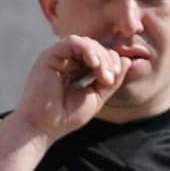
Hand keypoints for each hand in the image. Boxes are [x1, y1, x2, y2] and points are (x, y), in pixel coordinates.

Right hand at [12, 37, 127, 141]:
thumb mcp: (96, 97)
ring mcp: (58, 57)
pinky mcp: (49, 56)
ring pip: (86, 43)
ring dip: (101, 56)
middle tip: (111, 78)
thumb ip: (111, 81)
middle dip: (108, 59)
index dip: (112, 62)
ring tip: (104, 75)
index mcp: (77, 69)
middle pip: (95, 48)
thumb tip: (126, 60)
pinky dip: (87, 49)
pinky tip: (94, 63)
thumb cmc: (66, 116)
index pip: (100, 56)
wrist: (42, 128)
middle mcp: (67, 60)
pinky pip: (72, 42)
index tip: (114, 79)